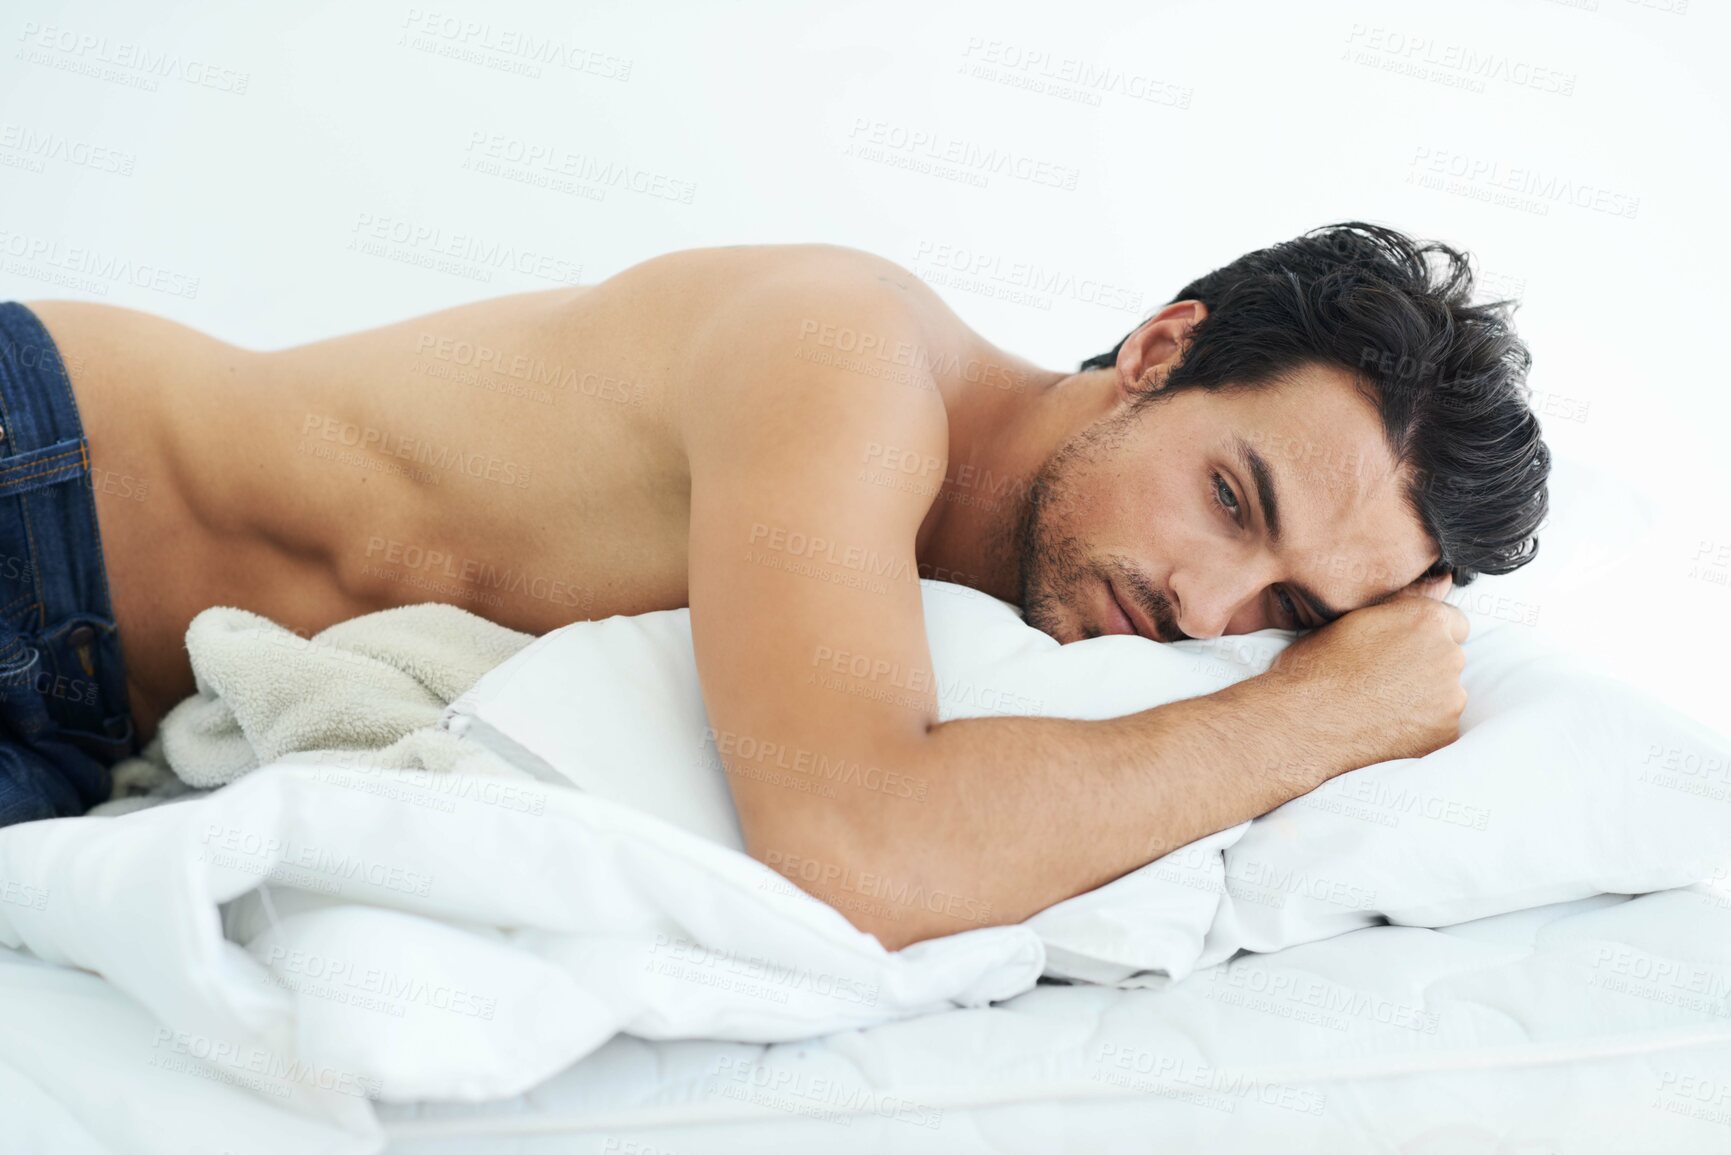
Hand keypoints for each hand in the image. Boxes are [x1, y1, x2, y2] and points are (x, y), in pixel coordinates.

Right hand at [1267, 575, 1469, 771]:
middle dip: (1425, 666)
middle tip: (1382, 678)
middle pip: (1449, 659)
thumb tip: (1442, 583)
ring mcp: (1450, 698)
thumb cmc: (1316, 668)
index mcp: (1426, 620)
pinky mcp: (1444, 733)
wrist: (1302, 723)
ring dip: (1423, 698)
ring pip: (1445, 695)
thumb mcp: (1352, 620)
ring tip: (1380, 704)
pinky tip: (1386, 726)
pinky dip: (1421, 728)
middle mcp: (1447, 656)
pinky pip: (1440, 727)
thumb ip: (1404, 603)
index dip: (1425, 635)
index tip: (1402, 649)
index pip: (1453, 622)